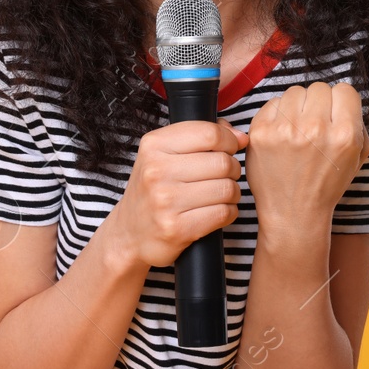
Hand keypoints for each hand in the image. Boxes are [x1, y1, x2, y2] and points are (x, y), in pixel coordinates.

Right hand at [110, 118, 249, 269]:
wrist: (129, 234)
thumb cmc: (152, 190)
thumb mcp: (163, 154)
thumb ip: (199, 137)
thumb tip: (240, 137)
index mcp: (154, 145)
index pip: (210, 133)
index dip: (229, 140)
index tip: (230, 148)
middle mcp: (157, 171)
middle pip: (223, 162)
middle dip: (233, 169)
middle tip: (225, 175)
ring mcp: (166, 201)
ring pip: (227, 188)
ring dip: (232, 192)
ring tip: (221, 194)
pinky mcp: (177, 228)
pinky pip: (223, 213)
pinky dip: (228, 212)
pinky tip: (217, 211)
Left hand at [244, 82, 368, 234]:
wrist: (294, 212)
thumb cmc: (325, 185)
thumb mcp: (356, 158)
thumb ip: (357, 125)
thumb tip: (344, 100)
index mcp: (344, 135)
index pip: (345, 90)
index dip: (340, 102)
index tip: (334, 114)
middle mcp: (315, 129)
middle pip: (319, 88)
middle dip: (318, 104)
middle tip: (313, 125)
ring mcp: (285, 129)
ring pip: (295, 92)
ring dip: (297, 107)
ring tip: (296, 130)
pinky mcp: (261, 131)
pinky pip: (273, 102)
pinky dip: (278, 115)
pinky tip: (281, 135)